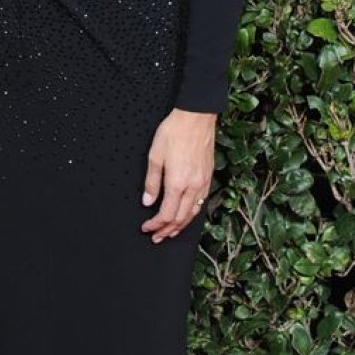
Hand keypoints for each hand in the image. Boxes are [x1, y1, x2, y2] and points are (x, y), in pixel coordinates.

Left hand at [141, 109, 215, 242]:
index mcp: (178, 182)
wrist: (196, 117)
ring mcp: (203, 182)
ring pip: (193, 213)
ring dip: (181, 226)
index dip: (156, 225)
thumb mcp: (155, 155)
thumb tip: (148, 201)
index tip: (146, 228)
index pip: (167, 214)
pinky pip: (201, 202)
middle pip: (181, 218)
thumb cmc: (174, 132)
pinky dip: (192, 214)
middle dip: (167, 230)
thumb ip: (152, 181)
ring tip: (170, 232)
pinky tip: (186, 215)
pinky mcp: (208, 177)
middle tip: (156, 237)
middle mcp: (193, 186)